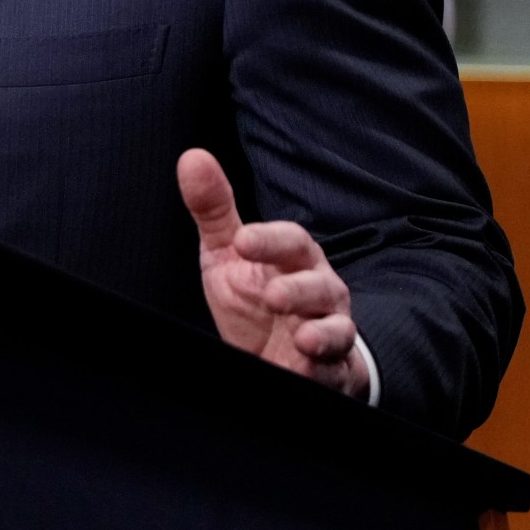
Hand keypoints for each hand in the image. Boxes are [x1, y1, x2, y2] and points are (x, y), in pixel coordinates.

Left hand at [176, 148, 368, 397]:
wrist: (278, 352)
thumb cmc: (255, 295)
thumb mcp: (228, 253)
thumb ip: (214, 209)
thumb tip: (192, 158)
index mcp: (294, 259)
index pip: (290, 241)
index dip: (269, 240)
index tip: (242, 241)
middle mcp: (319, 292)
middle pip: (320, 286)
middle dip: (300, 290)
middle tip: (274, 295)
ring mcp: (328, 330)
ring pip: (337, 329)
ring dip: (322, 334)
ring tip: (304, 339)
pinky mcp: (330, 369)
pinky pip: (333, 370)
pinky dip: (321, 371)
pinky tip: (305, 370)